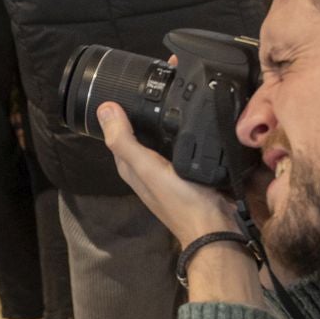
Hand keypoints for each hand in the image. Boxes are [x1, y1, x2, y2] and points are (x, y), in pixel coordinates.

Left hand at [95, 102, 235, 243]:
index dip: (118, 115)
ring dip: (163, 127)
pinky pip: (179, 152)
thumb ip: (125, 141)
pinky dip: (181, 138)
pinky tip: (191, 125)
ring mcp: (168, 175)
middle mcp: (146, 171)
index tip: (124, 91)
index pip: (117, 136)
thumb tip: (104, 108)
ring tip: (171, 100)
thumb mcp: (148, 168)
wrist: (215, 228)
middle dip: (142, 117)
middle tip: (150, 90)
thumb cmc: (181, 200)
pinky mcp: (188, 176)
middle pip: (139, 139)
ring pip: (160, 144)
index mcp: (131, 169)